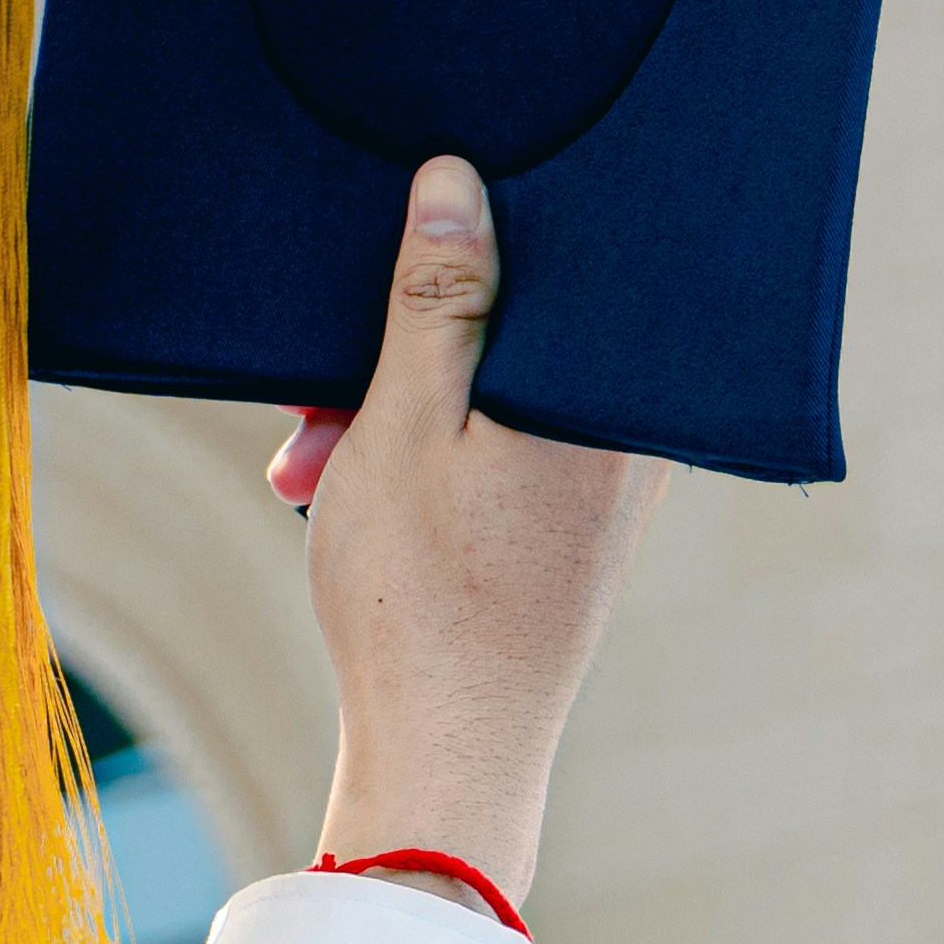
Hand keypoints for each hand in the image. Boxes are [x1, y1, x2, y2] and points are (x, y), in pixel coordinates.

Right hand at [294, 158, 663, 916]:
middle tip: (315, 409)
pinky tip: (352, 483)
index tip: (385, 257)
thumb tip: (455, 182)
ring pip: (494, 389)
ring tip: (310, 463)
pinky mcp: (578, 521)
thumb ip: (437, 298)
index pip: (562, 252)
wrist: (449, 760)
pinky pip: (502, 443)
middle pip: (514, 327)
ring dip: (395, 407)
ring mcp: (610, 481)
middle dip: (399, 347)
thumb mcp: (405, 421)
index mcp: (609, 390)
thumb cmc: (422, 599)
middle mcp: (633, 430)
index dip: (468, 238)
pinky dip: (429, 450)